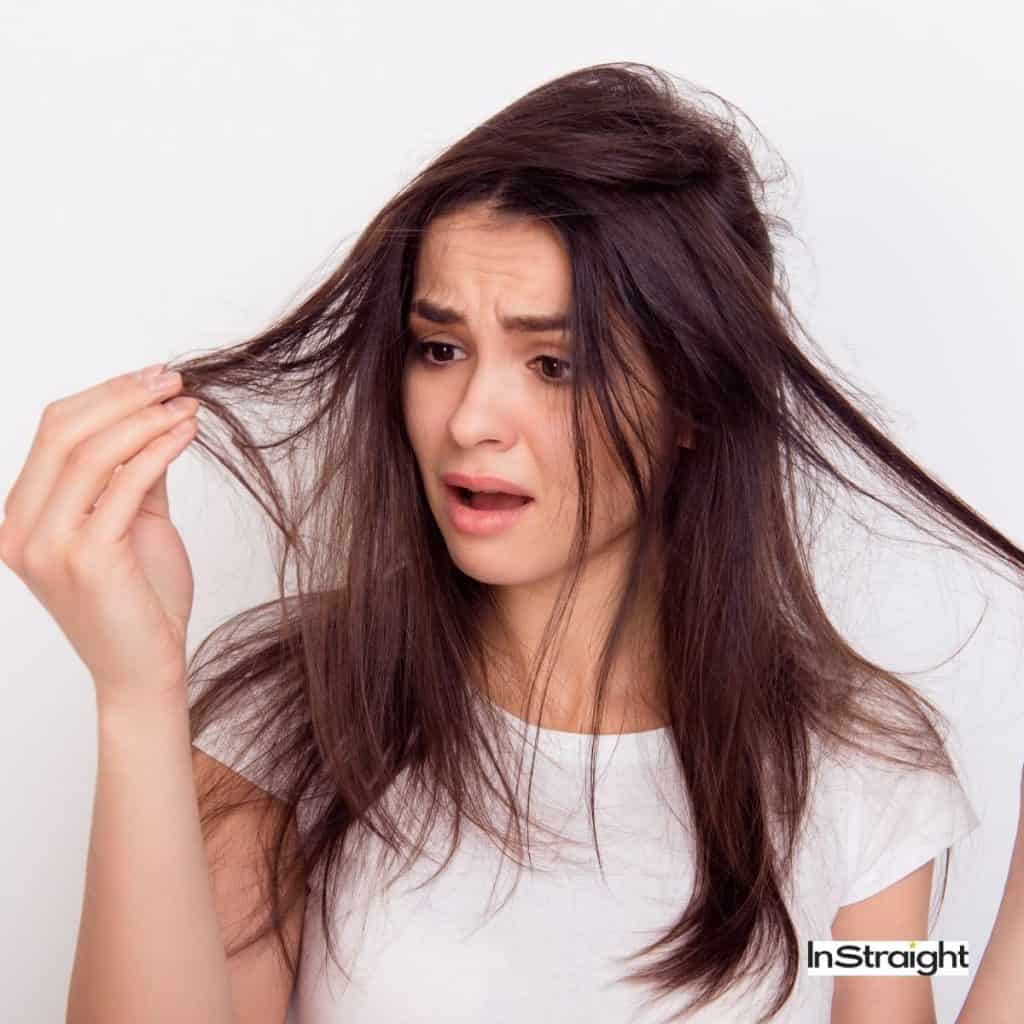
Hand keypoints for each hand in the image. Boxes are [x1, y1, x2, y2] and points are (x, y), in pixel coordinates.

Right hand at [0, 364, 200, 710]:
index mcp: (20, 519)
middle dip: (124, 395)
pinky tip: (187, 433)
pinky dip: (160, 448)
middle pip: (65, 431)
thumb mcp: (132, 525)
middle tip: (173, 379)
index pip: (52, 432)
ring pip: (93, 451)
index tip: (153, 378)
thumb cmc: (141, 602)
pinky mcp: (87, 558)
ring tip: (187, 404)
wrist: (145, 670)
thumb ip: (132, 475)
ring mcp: (48, 545)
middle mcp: (21, 530)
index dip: (104, 395)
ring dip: (146, 417)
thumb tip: (153, 418)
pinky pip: (126, 483)